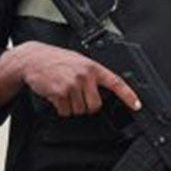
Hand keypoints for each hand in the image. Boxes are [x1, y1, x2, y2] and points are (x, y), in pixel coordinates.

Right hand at [0, 42, 140, 117]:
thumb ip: (92, 75)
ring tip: (64, 91)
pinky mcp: (60, 93)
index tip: (137, 105)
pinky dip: (60, 108)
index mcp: (92, 67)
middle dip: (86, 105)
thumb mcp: (79, 62)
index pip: (116, 82)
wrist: (33, 58)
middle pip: (95, 106)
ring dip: (71, 106)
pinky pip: (65, 111)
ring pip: (80, 111)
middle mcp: (85, 75)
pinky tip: (56, 95)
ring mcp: (72, 84)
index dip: (128, 95)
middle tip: (77, 95)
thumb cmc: (56, 60)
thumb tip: (104, 91)